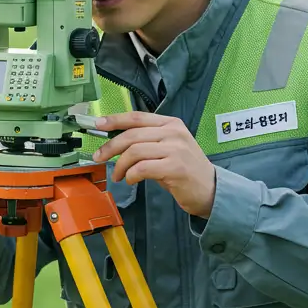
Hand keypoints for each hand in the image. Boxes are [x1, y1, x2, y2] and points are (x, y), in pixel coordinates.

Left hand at [91, 112, 216, 218]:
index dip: (114, 119)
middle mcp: (174, 133)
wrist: (210, 190)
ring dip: (120, 165)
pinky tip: (131, 180)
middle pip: (132, 135)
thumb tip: (116, 142)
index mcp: (171, 124)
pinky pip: (142, 168)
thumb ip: (147, 141)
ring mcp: (176, 150)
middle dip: (110, 147)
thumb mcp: (168, 148)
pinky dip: (131, 175)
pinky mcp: (175, 168)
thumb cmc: (186, 170)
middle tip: (99, 157)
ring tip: (118, 175)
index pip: (137, 117)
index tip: (97, 124)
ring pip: (134, 152)